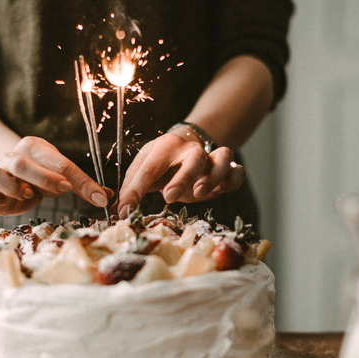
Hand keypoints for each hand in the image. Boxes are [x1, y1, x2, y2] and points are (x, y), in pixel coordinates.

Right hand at [0, 136, 109, 215]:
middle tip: (63, 189)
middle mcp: (12, 157)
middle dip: (43, 177)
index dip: (80, 180)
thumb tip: (108, 197)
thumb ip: (81, 185)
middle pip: (20, 162)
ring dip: (9, 185)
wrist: (8, 169)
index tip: (98, 197)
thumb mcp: (61, 176)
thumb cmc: (40, 174)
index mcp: (35, 148)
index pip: (59, 162)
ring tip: (26, 195)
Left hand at [118, 132, 244, 216]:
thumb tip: (120, 211)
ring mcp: (211, 158)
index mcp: (165, 146)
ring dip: (214, 176)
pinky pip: (238, 171)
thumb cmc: (161, 163)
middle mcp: (191, 149)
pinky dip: (234, 179)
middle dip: (183, 178)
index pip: (149, 168)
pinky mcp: (227, 170)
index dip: (135, 191)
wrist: (186, 146)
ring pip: (223, 156)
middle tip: (168, 197)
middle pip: (194, 157)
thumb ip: (131, 188)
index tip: (125, 211)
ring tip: (200, 193)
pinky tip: (222, 190)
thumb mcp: (142, 169)